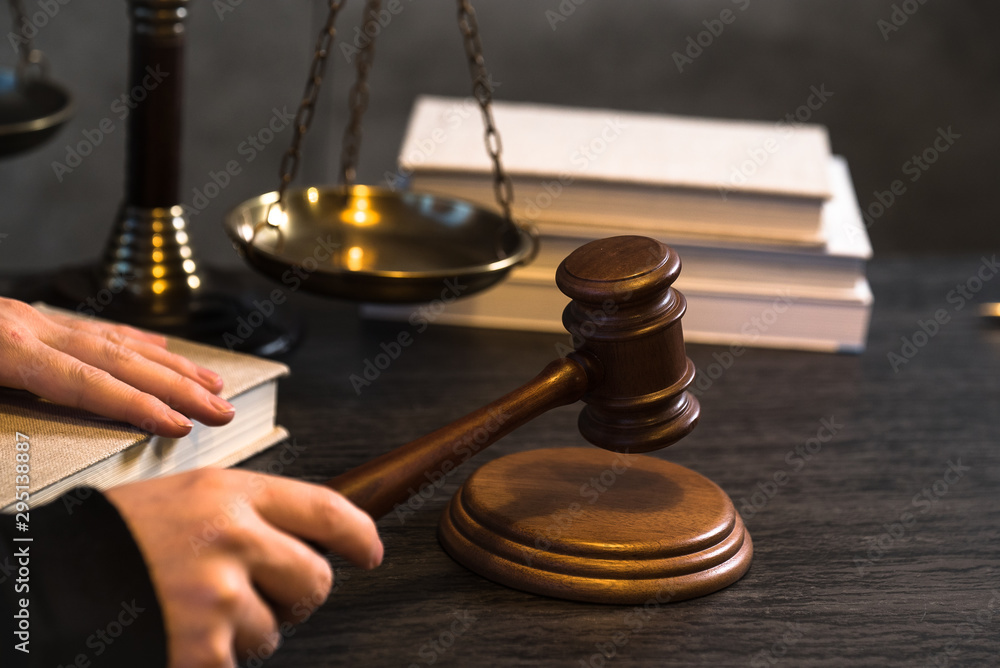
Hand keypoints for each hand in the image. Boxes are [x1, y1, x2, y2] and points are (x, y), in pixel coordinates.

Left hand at [0, 297, 233, 436]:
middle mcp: (26, 328)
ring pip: (113, 340)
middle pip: (119, 359)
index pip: (88, 384)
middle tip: (220, 408)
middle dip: (176, 385)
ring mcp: (26, 320)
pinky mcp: (20, 319)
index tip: (182, 426)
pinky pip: (88, 326)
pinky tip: (156, 345)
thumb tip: (22, 448)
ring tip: (208, 383)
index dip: (140, 405)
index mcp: (6, 349)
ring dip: (166, 363)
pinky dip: (129, 338)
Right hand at [105, 469, 383, 667]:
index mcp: (230, 494)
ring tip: (197, 611)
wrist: (50, 581)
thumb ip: (246, 513)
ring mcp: (219, 597)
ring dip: (247, 631)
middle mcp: (232, 540)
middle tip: (267, 595)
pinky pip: (238, 662)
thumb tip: (304, 539)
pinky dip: (216, 658)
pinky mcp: (204, 649)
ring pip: (275, 631)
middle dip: (299, 595)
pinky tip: (182, 634)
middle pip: (315, 579)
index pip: (325, 509)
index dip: (358, 534)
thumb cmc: (119, 538)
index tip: (368, 550)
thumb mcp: (186, 498)